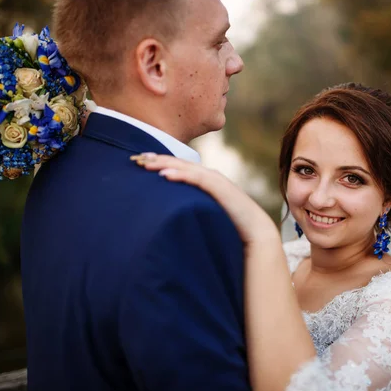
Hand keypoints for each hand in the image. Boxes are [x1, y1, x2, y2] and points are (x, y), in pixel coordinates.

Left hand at [131, 153, 279, 244]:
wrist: (255, 233)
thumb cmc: (231, 227)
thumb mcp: (205, 213)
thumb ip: (192, 209)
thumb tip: (172, 217)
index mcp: (205, 181)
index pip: (179, 168)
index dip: (160, 163)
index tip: (140, 163)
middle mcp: (209, 177)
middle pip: (178, 163)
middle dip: (157, 159)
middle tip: (135, 158)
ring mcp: (215, 181)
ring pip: (185, 167)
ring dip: (164, 164)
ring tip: (145, 163)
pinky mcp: (220, 188)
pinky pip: (196, 179)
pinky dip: (180, 175)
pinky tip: (164, 175)